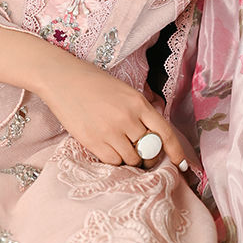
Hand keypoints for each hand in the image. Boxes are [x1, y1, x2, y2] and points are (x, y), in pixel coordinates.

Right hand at [36, 53, 187, 168]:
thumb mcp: (124, 90)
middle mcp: (128, 118)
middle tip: (143, 155)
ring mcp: (110, 131)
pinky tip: (108, 149)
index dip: (176, 151)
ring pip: (132, 160)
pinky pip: (114, 162)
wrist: (62, 79)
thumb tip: (155, 135)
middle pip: (149, 150)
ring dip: (131, 159)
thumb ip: (141, 110)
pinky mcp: (93, 142)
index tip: (180, 163)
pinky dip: (115, 160)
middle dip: (149, 157)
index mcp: (138, 102)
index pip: (165, 133)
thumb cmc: (93, 82)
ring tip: (121, 148)